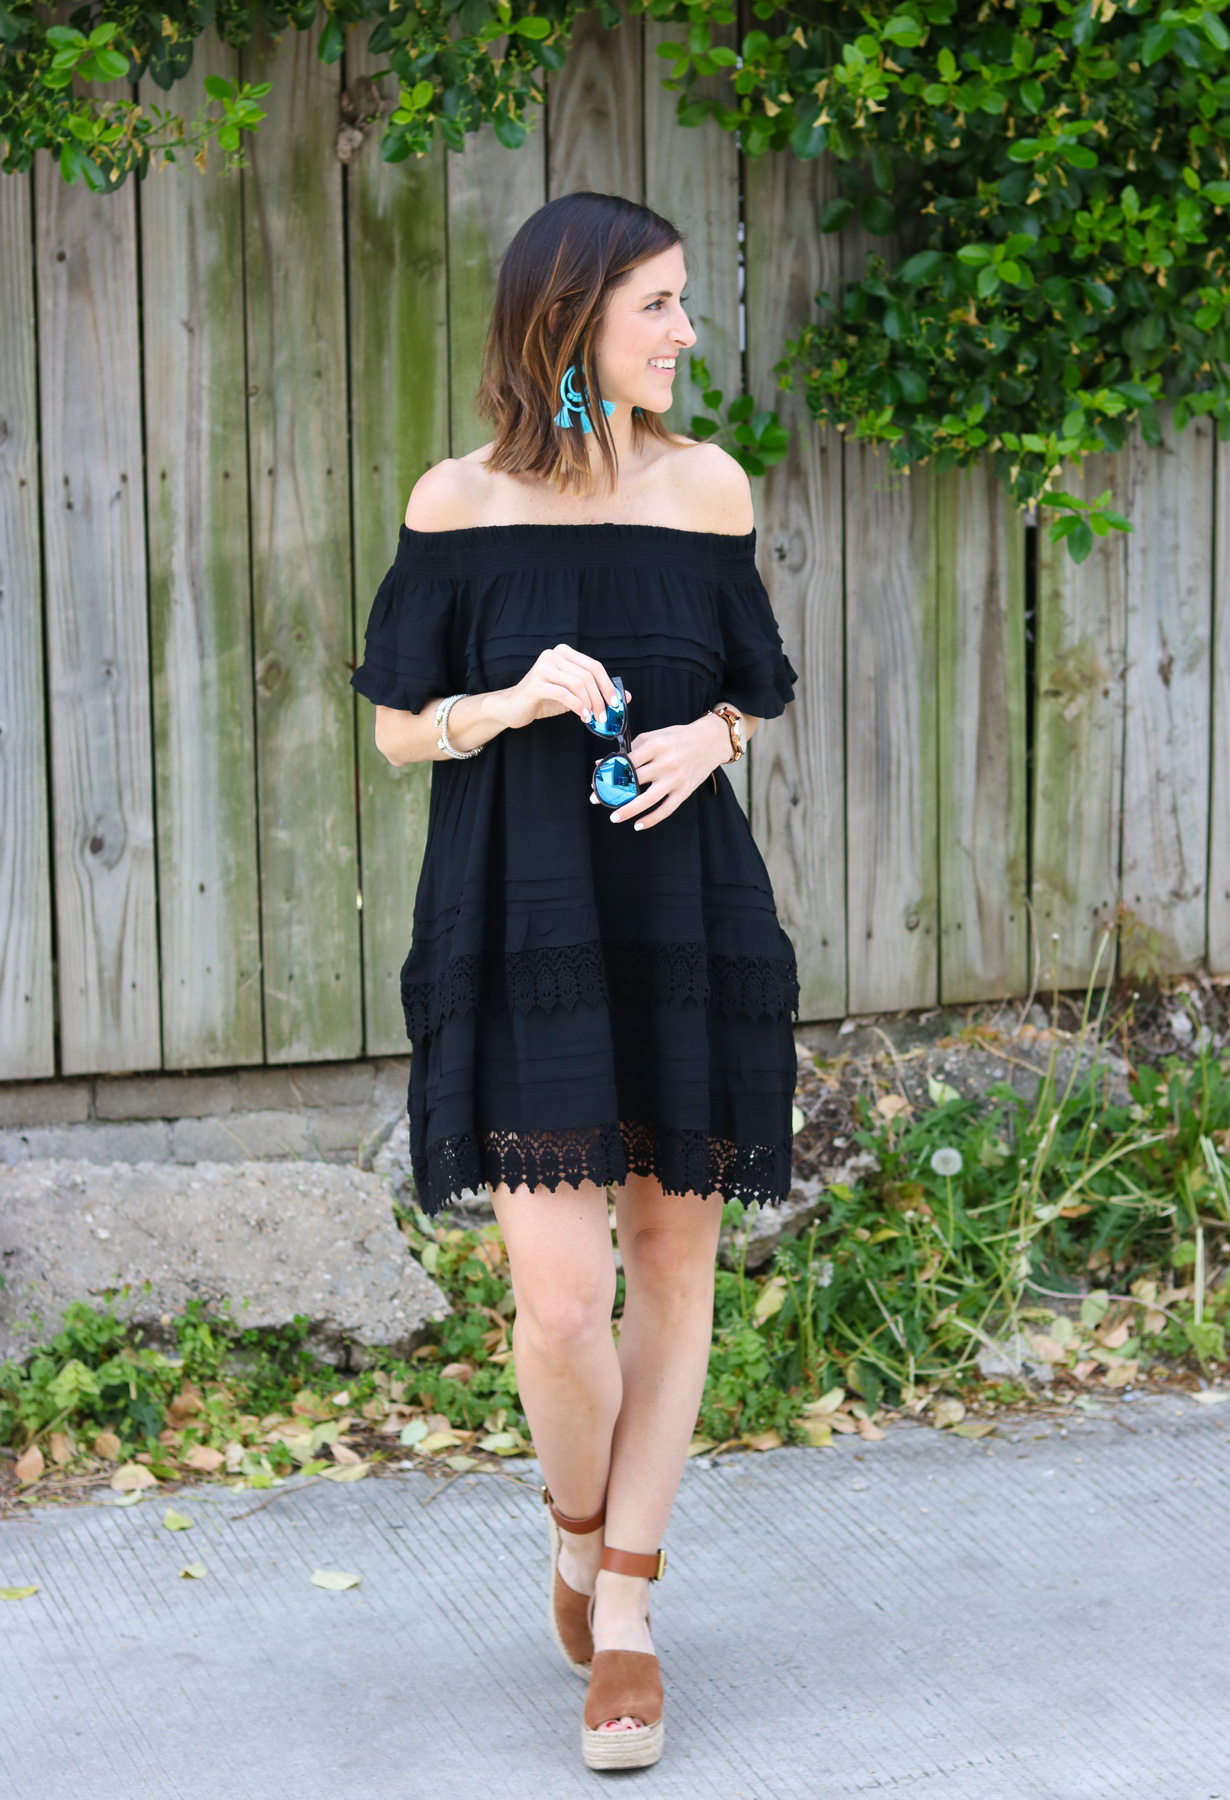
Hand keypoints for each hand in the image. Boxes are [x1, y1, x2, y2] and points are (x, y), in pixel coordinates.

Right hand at [487, 644, 624, 732]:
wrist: (512, 707)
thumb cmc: (544, 699)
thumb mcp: (573, 694)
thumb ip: (596, 691)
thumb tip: (625, 696)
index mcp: (564, 653)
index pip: (594, 666)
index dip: (608, 685)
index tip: (616, 703)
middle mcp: (553, 655)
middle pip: (587, 676)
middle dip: (600, 698)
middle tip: (604, 716)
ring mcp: (543, 668)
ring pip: (578, 684)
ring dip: (590, 704)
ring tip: (592, 718)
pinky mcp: (535, 683)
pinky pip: (564, 694)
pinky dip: (577, 706)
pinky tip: (581, 716)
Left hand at [598, 714, 728, 830]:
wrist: (710, 742)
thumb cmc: (678, 738)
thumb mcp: (655, 735)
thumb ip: (631, 749)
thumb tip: (604, 762)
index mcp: (656, 745)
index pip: (627, 761)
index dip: (610, 771)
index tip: (597, 779)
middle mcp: (666, 763)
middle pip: (634, 781)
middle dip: (613, 791)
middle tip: (597, 798)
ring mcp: (676, 779)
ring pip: (648, 799)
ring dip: (629, 810)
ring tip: (614, 818)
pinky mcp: (684, 791)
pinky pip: (666, 809)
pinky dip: (652, 819)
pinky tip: (638, 825)